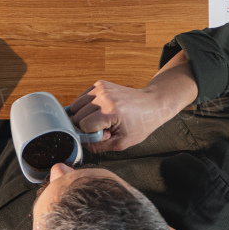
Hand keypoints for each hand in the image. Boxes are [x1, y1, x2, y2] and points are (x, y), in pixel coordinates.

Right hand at [67, 80, 181, 152]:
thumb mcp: (122, 142)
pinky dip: (85, 107)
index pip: (83, 126)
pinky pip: (81, 98)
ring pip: (75, 106)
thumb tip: (80, 143)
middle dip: (85, 125)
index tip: (105, 134)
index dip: (91, 134)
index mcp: (111, 111)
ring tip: (100, 119)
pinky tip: (99, 111)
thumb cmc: (140, 124)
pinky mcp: (100, 83)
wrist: (153, 104)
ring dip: (83, 116)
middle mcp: (104, 96)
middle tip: (104, 127)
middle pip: (76, 115)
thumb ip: (98, 146)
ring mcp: (101, 87)